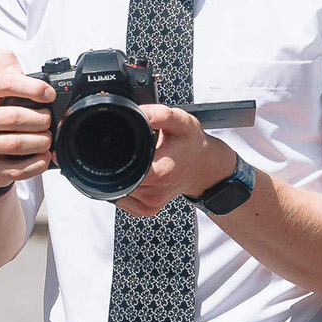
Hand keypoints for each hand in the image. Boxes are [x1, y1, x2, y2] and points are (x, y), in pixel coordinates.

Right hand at [0, 49, 54, 190]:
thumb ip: (5, 71)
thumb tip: (4, 54)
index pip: (5, 82)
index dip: (33, 88)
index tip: (49, 94)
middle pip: (12, 116)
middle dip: (39, 119)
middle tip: (49, 121)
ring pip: (15, 144)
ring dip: (39, 142)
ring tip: (48, 139)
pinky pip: (16, 169)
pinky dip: (36, 163)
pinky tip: (44, 157)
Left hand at [115, 106, 235, 217]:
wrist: (205, 166)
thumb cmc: (192, 144)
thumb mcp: (180, 122)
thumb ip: (160, 114)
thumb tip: (139, 112)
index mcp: (160, 172)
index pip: (124, 169)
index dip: (116, 156)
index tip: (126, 146)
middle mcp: (155, 191)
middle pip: (119, 178)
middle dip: (120, 163)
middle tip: (133, 151)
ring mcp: (152, 202)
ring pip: (120, 190)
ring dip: (123, 175)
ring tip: (141, 162)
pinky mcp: (149, 209)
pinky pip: (126, 202)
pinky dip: (126, 189)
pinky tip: (137, 176)